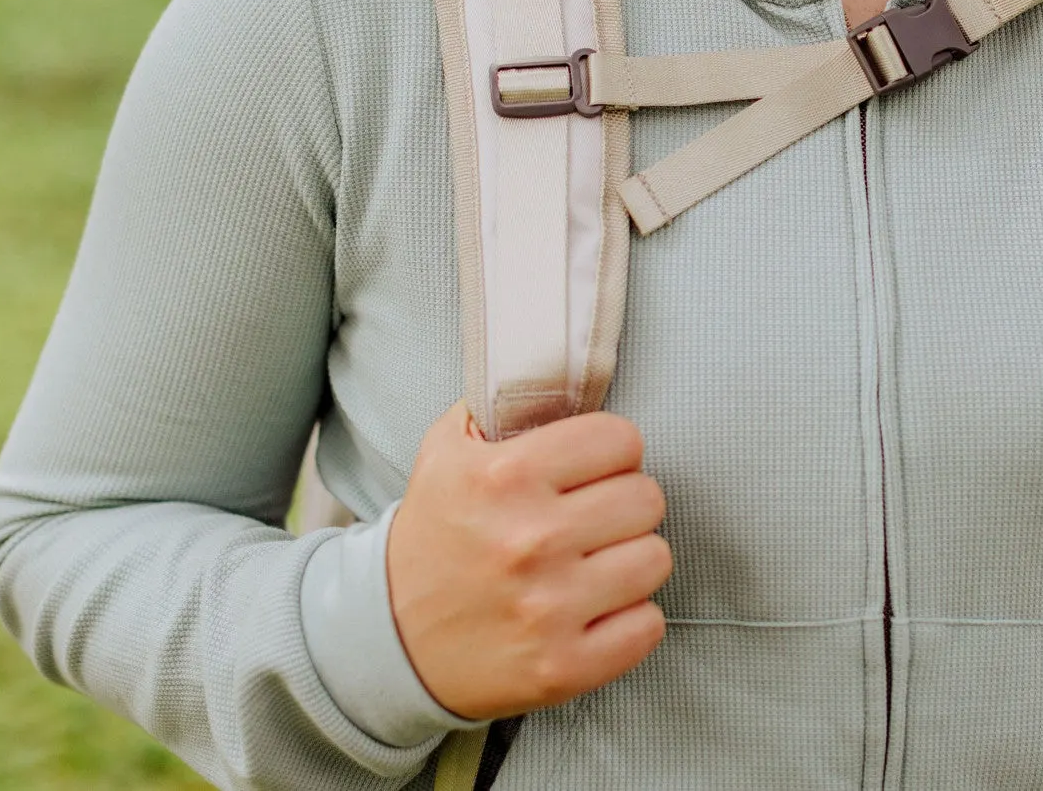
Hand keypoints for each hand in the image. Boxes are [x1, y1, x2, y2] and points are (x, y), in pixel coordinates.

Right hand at [387, 403, 671, 719]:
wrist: (385, 642)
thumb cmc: (433, 537)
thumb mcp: (446, 452)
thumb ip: (502, 405)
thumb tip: (566, 376)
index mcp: (504, 477)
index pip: (621, 439)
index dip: (611, 452)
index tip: (592, 469)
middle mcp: (530, 540)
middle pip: (647, 498)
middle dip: (623, 505)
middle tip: (592, 520)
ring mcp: (549, 608)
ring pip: (656, 559)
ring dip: (631, 561)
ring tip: (594, 564)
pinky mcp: (563, 667)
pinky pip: (649, 626)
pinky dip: (631, 620)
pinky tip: (595, 611)